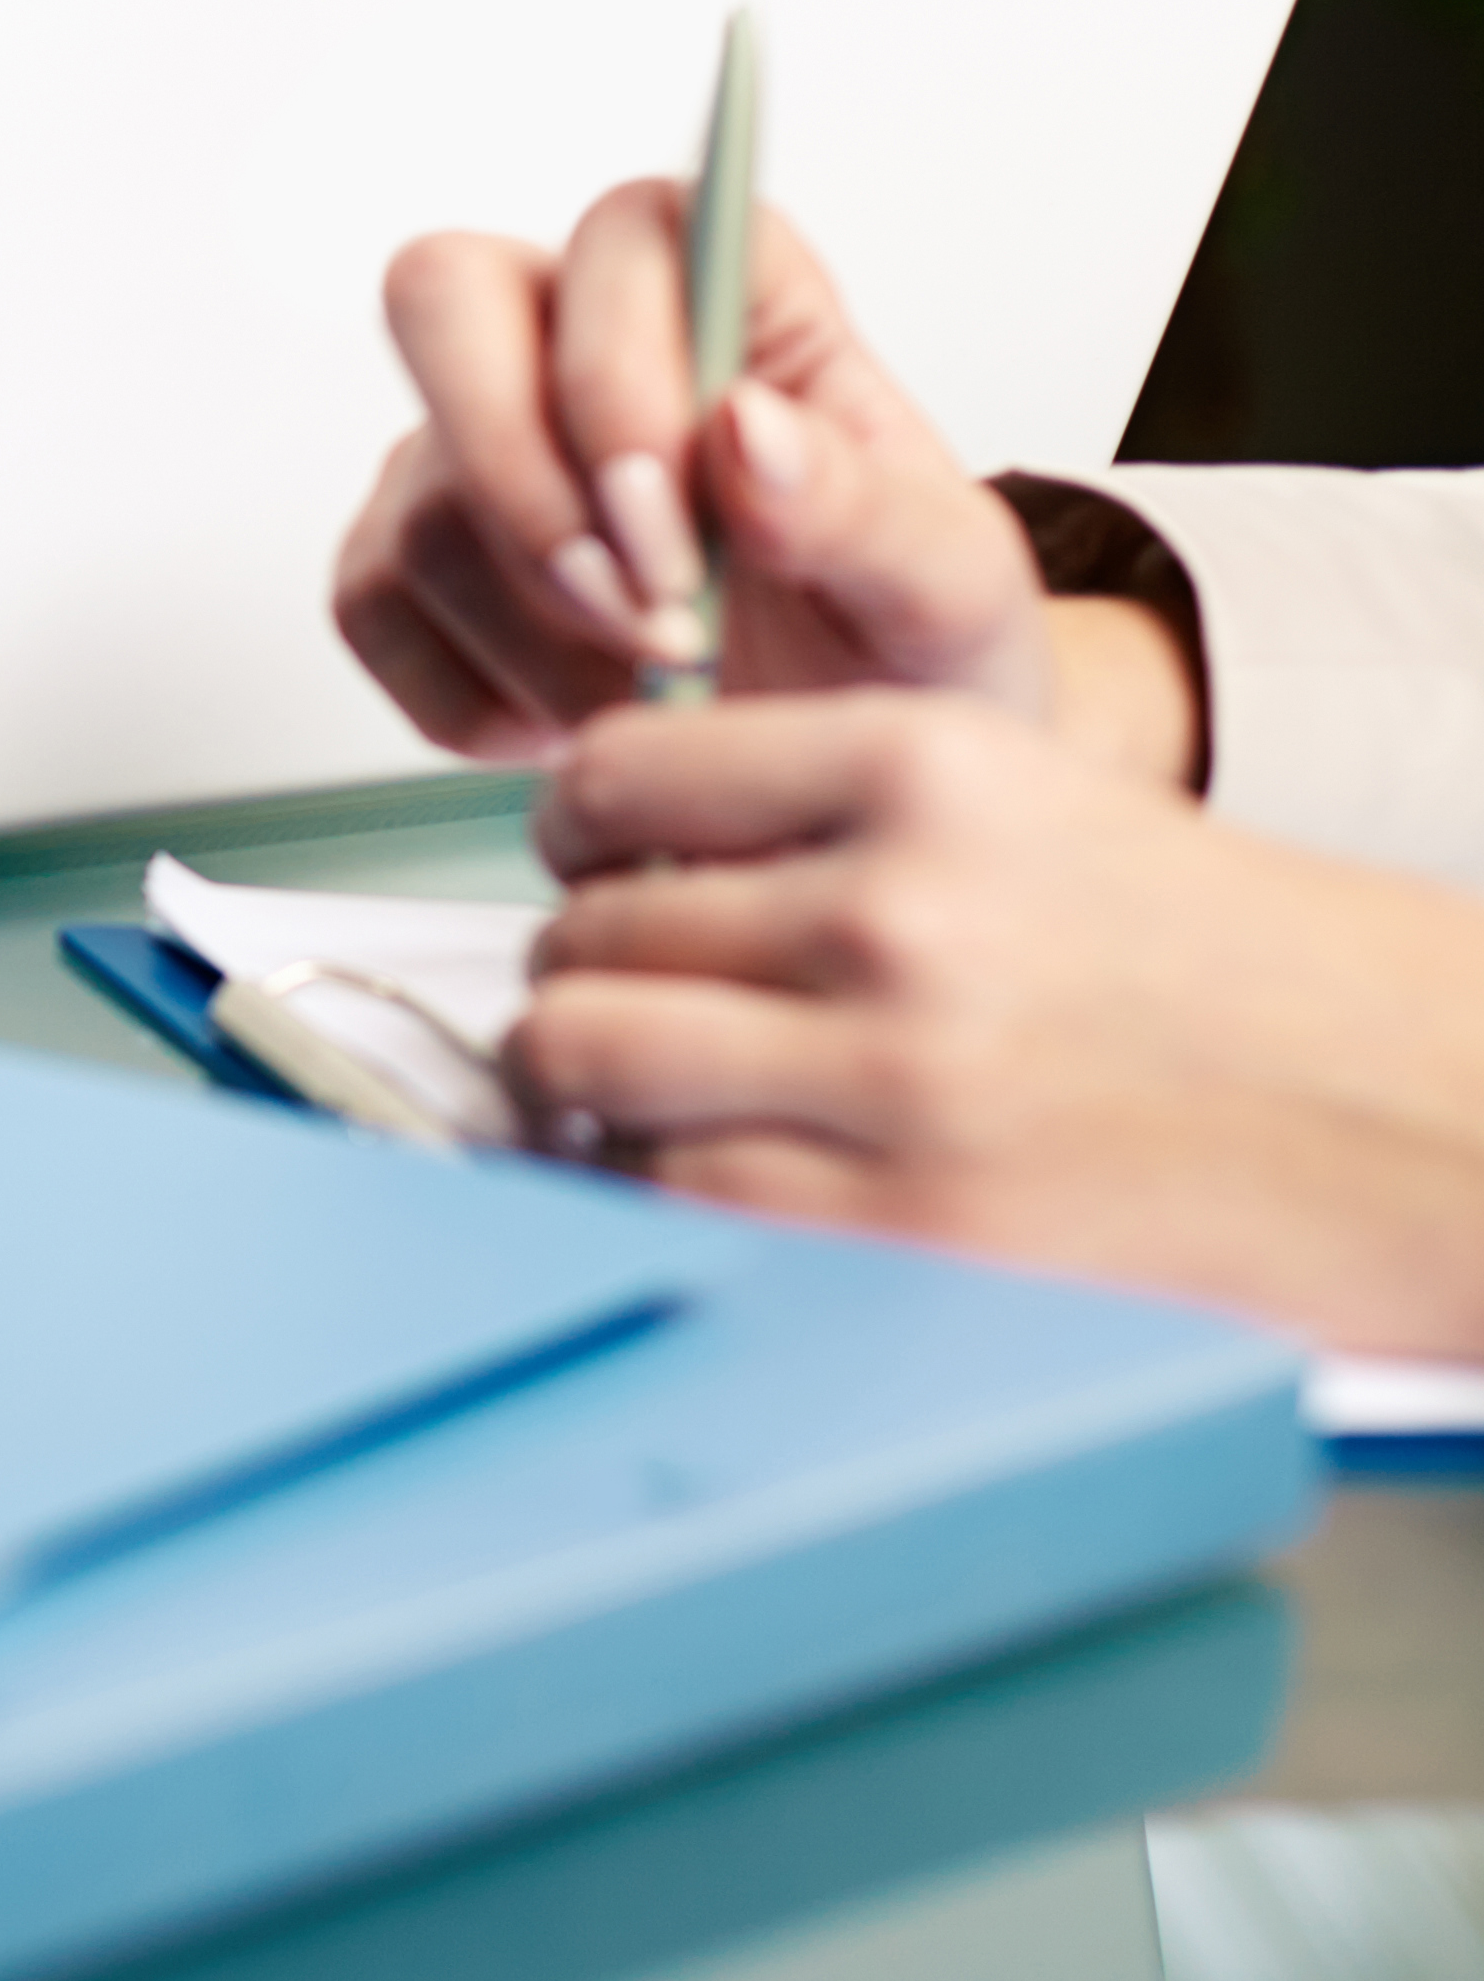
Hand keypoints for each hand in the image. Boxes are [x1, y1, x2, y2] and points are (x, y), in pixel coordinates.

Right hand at [332, 182, 1060, 761]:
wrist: (836, 783)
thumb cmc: (898, 653)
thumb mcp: (947, 593)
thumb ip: (864, 507)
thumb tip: (746, 429)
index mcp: (729, 300)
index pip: (626, 235)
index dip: (619, 365)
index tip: (682, 528)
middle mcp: (567, 343)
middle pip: (442, 297)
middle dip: (522, 478)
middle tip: (637, 613)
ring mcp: (462, 451)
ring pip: (424, 500)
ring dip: (542, 632)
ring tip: (660, 700)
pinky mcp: (396, 561)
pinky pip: (373, 607)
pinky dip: (476, 697)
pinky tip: (580, 721)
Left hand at [517, 691, 1483, 1357]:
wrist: (1433, 1113)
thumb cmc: (1248, 974)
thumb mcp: (1038, 806)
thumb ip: (839, 814)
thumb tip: (631, 855)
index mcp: (925, 764)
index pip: (618, 774)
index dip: (581, 833)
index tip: (594, 865)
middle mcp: (892, 903)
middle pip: (588, 929)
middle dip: (589, 968)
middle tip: (636, 998)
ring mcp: (892, 1066)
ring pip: (585, 1055)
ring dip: (587, 1081)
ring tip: (649, 1092)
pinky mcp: (909, 1215)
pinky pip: (670, 1189)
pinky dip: (657, 1184)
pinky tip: (719, 1170)